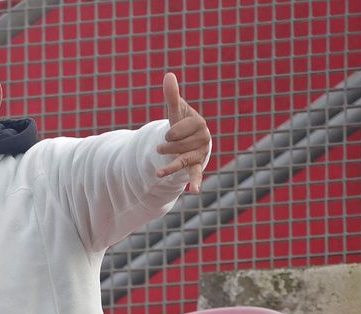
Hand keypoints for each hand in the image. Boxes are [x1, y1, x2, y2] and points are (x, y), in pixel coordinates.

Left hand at [157, 72, 209, 192]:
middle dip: (167, 148)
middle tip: (159, 149)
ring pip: (183, 161)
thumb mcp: (176, 111)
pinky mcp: (197, 166)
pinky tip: (194, 191)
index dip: (171, 133)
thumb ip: (172, 96)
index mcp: (198, 124)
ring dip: (170, 166)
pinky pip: (197, 174)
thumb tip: (168, 75)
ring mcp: (201, 153)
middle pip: (180, 147)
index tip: (168, 133)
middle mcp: (203, 139)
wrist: (187, 141)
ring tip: (157, 174)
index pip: (179, 130)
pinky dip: (196, 182)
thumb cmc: (181, 124)